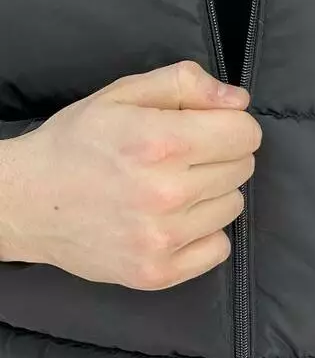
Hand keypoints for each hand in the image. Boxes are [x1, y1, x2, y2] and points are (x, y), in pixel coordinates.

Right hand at [0, 60, 260, 286]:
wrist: (26, 202)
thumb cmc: (77, 142)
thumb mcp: (123, 94)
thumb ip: (186, 84)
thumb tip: (238, 100)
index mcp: (160, 142)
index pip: (245, 133)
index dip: (230, 125)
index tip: (208, 128)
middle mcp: (165, 193)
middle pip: (242, 168)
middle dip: (220, 156)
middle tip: (179, 159)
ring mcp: (162, 239)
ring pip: (233, 206)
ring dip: (211, 194)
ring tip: (170, 188)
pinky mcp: (158, 272)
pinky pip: (219, 248)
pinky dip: (203, 233)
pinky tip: (172, 220)